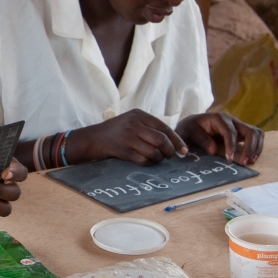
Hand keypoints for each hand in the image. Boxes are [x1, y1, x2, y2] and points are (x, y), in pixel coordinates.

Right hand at [66, 109, 188, 166]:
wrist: (93, 138)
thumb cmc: (116, 131)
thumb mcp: (132, 120)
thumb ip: (149, 126)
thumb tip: (173, 140)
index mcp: (138, 114)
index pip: (164, 127)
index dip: (176, 140)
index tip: (184, 150)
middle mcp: (134, 124)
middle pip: (161, 140)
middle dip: (170, 151)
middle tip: (172, 156)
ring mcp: (128, 138)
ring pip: (154, 152)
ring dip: (159, 158)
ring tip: (158, 158)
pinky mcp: (123, 151)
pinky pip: (143, 160)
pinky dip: (149, 163)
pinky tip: (148, 161)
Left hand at [176, 113, 262, 164]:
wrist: (191, 124)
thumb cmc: (189, 128)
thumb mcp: (189, 132)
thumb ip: (201, 139)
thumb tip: (213, 150)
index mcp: (218, 118)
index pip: (230, 132)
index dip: (231, 146)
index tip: (230, 159)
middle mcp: (231, 120)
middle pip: (250, 131)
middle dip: (250, 147)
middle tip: (244, 162)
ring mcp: (238, 126)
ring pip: (256, 133)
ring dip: (256, 148)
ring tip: (250, 162)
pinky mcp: (241, 132)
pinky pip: (255, 137)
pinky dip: (256, 147)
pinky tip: (251, 158)